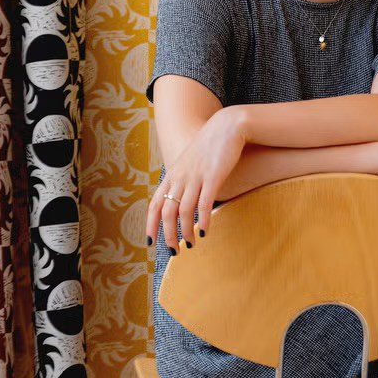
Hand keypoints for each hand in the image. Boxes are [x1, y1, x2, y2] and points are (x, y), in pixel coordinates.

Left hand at [146, 107, 246, 250]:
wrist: (227, 126)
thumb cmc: (210, 146)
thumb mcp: (190, 162)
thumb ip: (183, 179)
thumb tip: (181, 198)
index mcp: (173, 174)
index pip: (155, 204)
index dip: (151, 225)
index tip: (151, 242)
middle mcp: (180, 177)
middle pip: (167, 212)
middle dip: (168, 235)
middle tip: (174, 251)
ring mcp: (196, 176)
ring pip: (184, 210)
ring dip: (185, 231)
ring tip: (190, 244)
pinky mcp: (213, 176)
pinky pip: (204, 203)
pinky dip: (203, 220)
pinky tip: (205, 232)